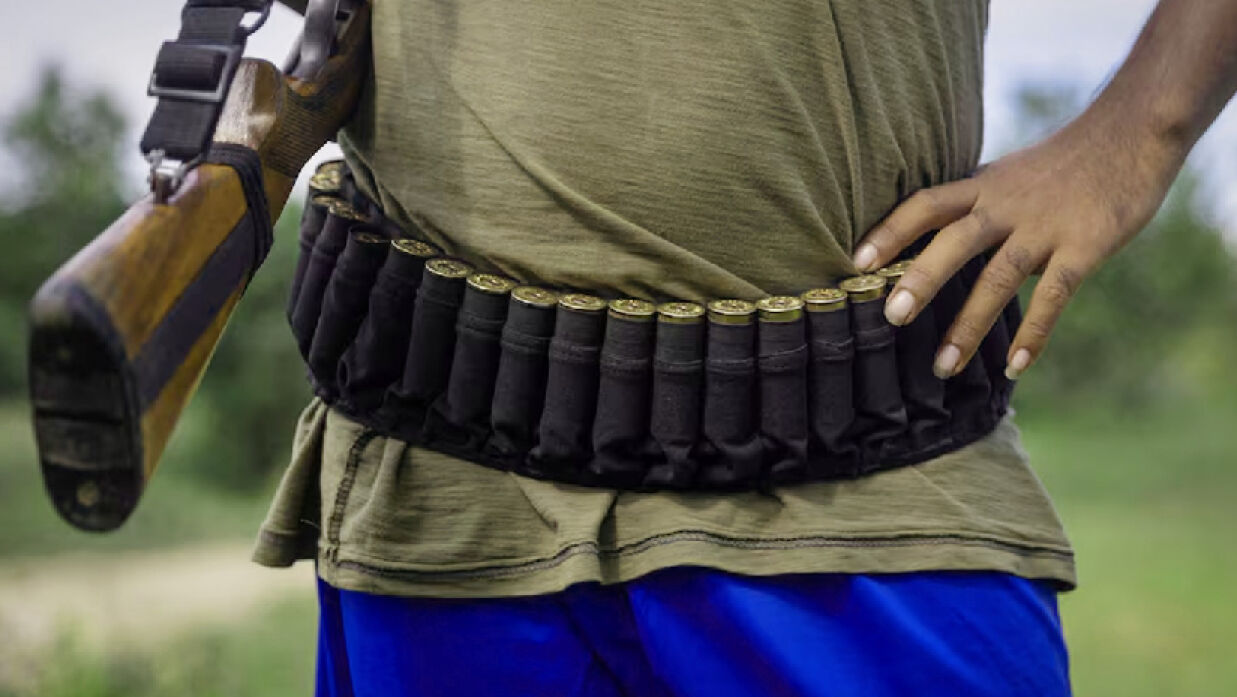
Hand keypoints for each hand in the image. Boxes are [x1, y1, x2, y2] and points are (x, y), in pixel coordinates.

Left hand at [851, 116, 1184, 379]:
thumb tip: (928, 242)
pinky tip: (1014, 367)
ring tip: (943, 366)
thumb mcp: (1007, 175)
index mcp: (983, 186)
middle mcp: (1006, 205)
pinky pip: (1053, 296)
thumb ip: (972, 206)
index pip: (926, 204)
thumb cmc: (1062, 163)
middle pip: (955, 241)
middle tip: (890, 317)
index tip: (857, 261)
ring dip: (969, 325)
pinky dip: (1033, 334)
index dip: (890, 231)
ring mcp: (1045, 227)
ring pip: (998, 278)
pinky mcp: (1085, 247)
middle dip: (921, 279)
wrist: (1134, 132)